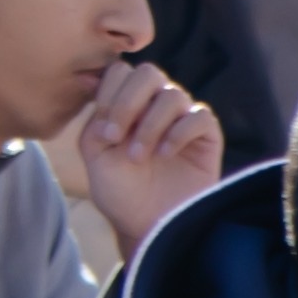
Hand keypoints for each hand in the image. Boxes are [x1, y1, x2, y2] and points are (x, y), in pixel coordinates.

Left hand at [76, 60, 227, 251]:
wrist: (149, 226)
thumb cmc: (121, 192)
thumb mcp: (95, 156)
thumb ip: (94, 119)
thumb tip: (91, 82)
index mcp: (127, 103)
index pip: (120, 71)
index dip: (109, 94)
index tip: (103, 130)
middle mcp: (156, 104)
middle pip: (147, 72)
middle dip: (128, 102)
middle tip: (116, 137)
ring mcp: (182, 117)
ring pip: (172, 95)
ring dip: (150, 125)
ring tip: (138, 157)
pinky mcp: (206, 135)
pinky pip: (199, 115)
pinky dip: (178, 133)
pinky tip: (165, 155)